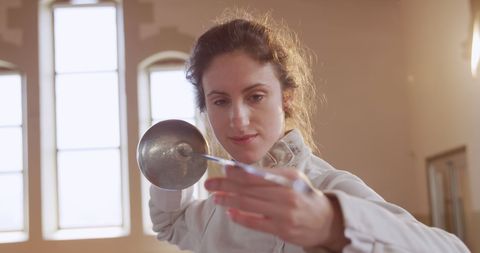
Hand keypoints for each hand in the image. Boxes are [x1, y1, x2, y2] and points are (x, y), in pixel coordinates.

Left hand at [204, 166, 348, 250]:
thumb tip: (242, 171)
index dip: (236, 171)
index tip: (222, 169)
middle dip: (226, 185)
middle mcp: (286, 193)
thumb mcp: (292, 178)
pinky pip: (256, 223)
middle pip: (249, 188)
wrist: (325, 220)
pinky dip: (241, 217)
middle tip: (210, 183)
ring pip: (249, 204)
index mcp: (287, 178)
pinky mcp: (282, 229)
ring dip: (229, 200)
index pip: (256, 173)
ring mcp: (284, 212)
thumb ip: (269, 175)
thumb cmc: (304, 197)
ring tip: (216, 197)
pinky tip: (230, 213)